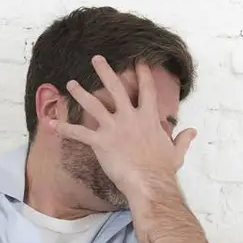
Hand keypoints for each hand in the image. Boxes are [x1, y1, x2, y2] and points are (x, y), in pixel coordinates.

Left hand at [50, 56, 196, 199]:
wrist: (150, 183)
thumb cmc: (163, 170)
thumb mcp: (177, 152)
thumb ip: (182, 139)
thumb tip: (192, 131)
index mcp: (148, 118)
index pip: (146, 90)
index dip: (142, 74)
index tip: (138, 61)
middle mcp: (130, 117)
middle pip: (116, 88)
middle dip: (105, 71)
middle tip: (96, 59)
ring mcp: (114, 128)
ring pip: (94, 105)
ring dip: (81, 93)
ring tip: (71, 83)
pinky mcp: (101, 142)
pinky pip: (79, 133)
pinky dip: (63, 128)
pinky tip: (50, 123)